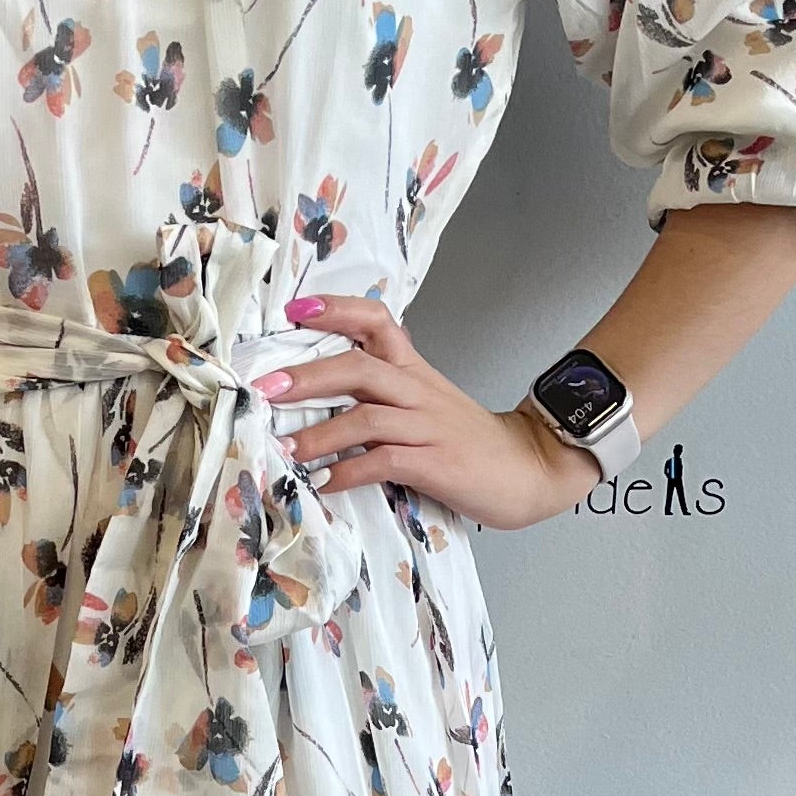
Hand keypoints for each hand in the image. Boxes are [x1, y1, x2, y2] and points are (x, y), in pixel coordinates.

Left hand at [256, 292, 598, 531]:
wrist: (529, 468)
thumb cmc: (467, 441)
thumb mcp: (426, 403)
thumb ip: (383, 394)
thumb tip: (322, 395)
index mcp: (413, 370)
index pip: (376, 321)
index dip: (335, 310)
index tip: (295, 311)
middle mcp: (416, 390)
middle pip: (358, 366)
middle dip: (308, 375)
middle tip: (266, 388)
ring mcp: (426, 426)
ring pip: (365, 417)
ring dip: (319, 434)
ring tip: (287, 449)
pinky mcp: (434, 463)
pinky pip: (383, 462)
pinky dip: (348, 473)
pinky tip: (324, 484)